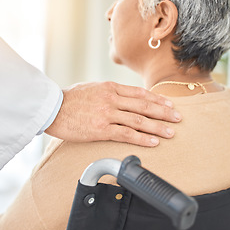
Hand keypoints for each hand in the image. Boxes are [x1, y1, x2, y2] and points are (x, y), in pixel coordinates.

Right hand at [45, 82, 180, 146]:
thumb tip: (124, 97)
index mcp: (110, 88)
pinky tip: (153, 142)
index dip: (158, 99)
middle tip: (178, 118)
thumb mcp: (92, 87)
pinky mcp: (101, 130)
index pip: (140, 93)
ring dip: (158, 127)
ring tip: (171, 132)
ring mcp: (107, 114)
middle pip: (144, 106)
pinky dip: (142, 138)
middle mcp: (112, 99)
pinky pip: (126, 134)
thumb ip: (109, 92)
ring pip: (139, 121)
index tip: (170, 104)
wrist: (52, 108)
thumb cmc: (70, 99)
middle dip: (164, 112)